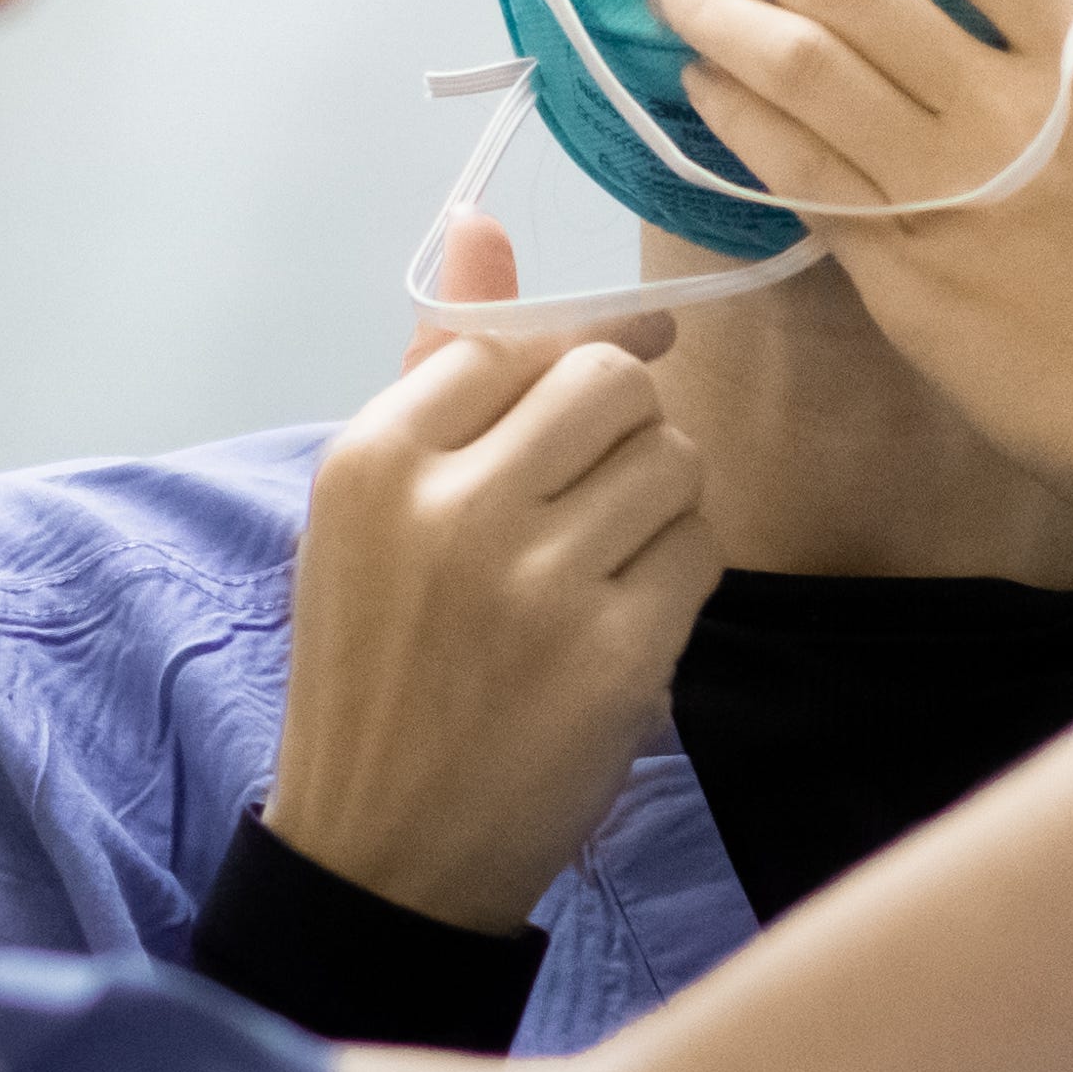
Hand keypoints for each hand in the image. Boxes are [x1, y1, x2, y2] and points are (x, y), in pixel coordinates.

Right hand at [270, 214, 720, 930]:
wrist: (383, 851)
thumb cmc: (380, 663)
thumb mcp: (371, 511)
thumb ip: (435, 364)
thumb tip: (483, 220)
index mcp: (375, 459)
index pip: (521, 340)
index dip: (572, 367)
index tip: (590, 399)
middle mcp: (450, 506)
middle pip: (611, 380)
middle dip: (626, 426)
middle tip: (596, 492)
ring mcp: (535, 581)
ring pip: (673, 458)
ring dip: (661, 501)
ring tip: (601, 561)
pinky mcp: (614, 653)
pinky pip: (700, 548)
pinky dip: (678, 576)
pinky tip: (622, 622)